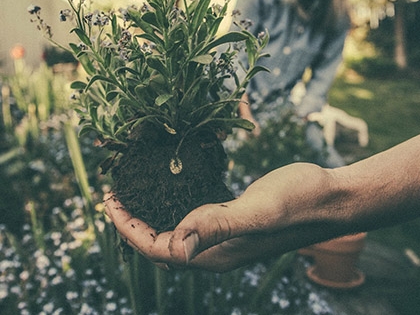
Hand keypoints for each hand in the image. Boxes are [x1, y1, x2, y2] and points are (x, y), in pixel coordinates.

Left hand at [103, 163, 326, 271]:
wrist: (331, 197)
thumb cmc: (300, 202)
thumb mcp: (260, 211)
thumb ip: (219, 226)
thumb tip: (176, 247)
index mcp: (217, 254)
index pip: (159, 249)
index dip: (128, 228)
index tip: (109, 200)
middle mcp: (218, 251)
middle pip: (162, 244)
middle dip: (133, 224)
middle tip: (115, 195)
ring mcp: (228, 236)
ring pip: (177, 232)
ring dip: (152, 215)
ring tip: (136, 193)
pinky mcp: (236, 219)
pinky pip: (196, 218)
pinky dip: (176, 206)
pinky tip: (173, 190)